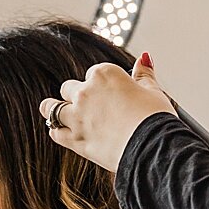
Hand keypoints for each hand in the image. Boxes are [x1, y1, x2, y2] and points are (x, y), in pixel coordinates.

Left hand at [41, 53, 174, 172]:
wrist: (154, 149)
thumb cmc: (156, 120)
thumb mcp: (154, 92)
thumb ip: (144, 74)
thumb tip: (144, 58)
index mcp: (105, 74)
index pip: (94, 73)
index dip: (100, 84)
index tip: (108, 94)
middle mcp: (86, 92)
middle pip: (69, 88)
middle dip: (76, 95)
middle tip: (88, 107)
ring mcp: (77, 116)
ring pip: (51, 108)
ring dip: (53, 109)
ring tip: (58, 113)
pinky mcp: (75, 140)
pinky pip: (55, 133)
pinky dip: (57, 131)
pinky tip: (61, 131)